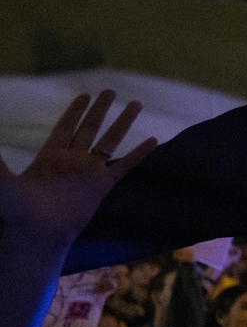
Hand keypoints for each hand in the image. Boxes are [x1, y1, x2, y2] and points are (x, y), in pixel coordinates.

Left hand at [0, 91, 156, 241]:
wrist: (39, 235)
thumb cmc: (18, 213)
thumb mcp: (5, 186)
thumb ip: (0, 169)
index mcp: (50, 156)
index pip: (65, 128)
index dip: (75, 111)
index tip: (85, 95)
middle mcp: (72, 161)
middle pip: (90, 129)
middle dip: (100, 110)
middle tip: (110, 91)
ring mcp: (89, 173)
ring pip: (110, 141)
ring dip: (123, 123)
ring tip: (136, 104)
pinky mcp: (102, 186)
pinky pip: (124, 166)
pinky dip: (139, 153)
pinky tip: (153, 140)